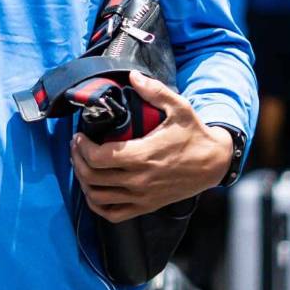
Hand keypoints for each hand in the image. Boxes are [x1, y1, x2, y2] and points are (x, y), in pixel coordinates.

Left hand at [70, 70, 231, 221]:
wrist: (214, 163)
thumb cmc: (194, 135)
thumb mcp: (179, 108)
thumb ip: (155, 92)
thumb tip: (133, 76)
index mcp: (144, 155)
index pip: (99, 157)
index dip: (82, 147)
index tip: (79, 136)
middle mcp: (139, 180)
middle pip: (92, 177)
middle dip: (77, 160)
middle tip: (76, 146)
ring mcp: (142, 196)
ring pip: (97, 197)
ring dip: (83, 181)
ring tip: (81, 165)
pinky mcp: (146, 206)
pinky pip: (112, 214)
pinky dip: (97, 205)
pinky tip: (93, 190)